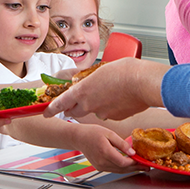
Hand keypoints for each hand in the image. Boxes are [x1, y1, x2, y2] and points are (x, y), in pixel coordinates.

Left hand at [46, 58, 168, 120]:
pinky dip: (113, 108)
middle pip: (75, 112)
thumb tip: (95, 86)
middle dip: (75, 109)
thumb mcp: (102, 70)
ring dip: (97, 106)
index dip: (52, 109)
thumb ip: (94, 80)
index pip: (61, 102)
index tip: (46, 112)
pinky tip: (122, 98)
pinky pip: (110, 114)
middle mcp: (89, 104)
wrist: (144, 83)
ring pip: (95, 112)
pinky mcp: (116, 118)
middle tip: (78, 104)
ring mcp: (103, 113)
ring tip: (109, 94)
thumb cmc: (126, 71)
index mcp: (83, 90)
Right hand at [70, 124, 142, 172]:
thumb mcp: (109, 133)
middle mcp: (102, 161)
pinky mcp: (99, 167)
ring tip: (141, 166)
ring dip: (130, 169)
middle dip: (136, 168)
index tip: (141, 159)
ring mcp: (100, 166)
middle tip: (146, 166)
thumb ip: (121, 143)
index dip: (134, 162)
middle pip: (122, 168)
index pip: (123, 162)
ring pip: (119, 171)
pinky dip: (123, 168)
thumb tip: (132, 151)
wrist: (79, 138)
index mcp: (104, 152)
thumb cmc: (92, 133)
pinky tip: (130, 165)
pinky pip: (114, 170)